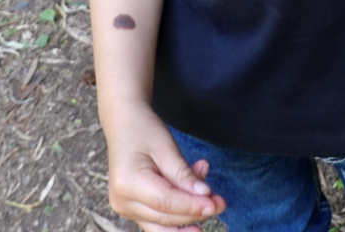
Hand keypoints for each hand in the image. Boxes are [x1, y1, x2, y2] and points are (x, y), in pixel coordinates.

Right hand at [104, 101, 225, 230]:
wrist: (124, 124)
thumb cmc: (144, 129)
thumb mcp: (165, 146)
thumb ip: (183, 174)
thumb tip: (205, 197)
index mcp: (127, 183)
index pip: (166, 203)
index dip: (193, 206)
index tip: (216, 204)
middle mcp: (122, 201)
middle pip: (166, 218)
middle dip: (195, 212)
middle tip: (221, 202)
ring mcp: (125, 208)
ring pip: (163, 225)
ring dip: (189, 215)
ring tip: (212, 199)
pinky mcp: (132, 210)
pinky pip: (159, 220)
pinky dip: (179, 211)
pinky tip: (195, 196)